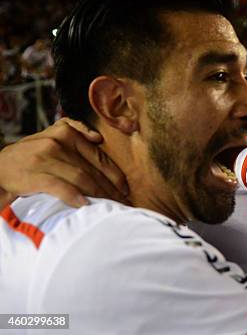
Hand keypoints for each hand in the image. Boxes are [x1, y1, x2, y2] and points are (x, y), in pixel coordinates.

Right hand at [0, 118, 128, 208]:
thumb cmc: (28, 157)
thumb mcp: (48, 137)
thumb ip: (73, 132)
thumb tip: (97, 138)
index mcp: (65, 132)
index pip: (98, 155)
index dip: (115, 174)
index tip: (125, 188)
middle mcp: (57, 142)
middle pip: (92, 169)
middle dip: (110, 188)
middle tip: (122, 202)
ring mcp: (45, 158)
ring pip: (81, 178)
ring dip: (98, 194)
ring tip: (109, 206)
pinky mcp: (34, 174)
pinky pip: (61, 187)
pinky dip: (75, 196)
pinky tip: (85, 205)